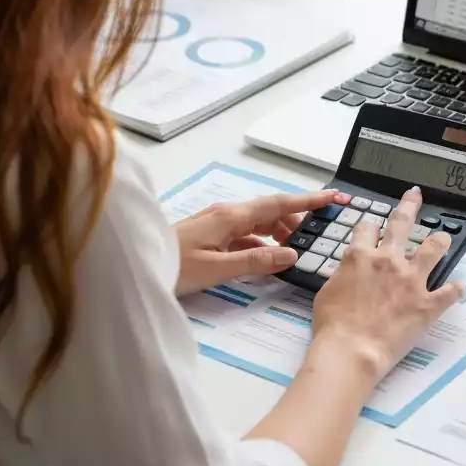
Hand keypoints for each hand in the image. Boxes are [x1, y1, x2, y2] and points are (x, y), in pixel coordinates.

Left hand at [173, 189, 349, 296]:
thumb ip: (254, 261)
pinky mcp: (210, 235)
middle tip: (318, 234)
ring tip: (295, 249)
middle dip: (297, 219)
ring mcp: (217, 224)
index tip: (333, 196)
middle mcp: (226, 214)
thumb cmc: (170, 266)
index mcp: (230, 217)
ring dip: (279, 233)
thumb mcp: (216, 269)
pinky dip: (261, 243)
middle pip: (271, 211)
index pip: (278, 204)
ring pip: (259, 223)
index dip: (308, 200)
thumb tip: (290, 254)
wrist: (132, 266)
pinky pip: (245, 235)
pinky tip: (266, 258)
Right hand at [310, 187, 463, 383]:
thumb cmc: (332, 325)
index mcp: (360, 256)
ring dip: (440, 240)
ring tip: (444, 237)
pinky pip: (449, 292)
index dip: (370, 227)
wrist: (350, 351)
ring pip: (433, 248)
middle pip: (401, 223)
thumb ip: (342, 276)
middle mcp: (388, 261)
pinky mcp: (427, 304)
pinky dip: (455, 289)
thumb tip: (347, 273)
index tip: (372, 228)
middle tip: (414, 196)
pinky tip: (459, 287)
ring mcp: (411, 280)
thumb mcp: (327, 292)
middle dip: (408, 206)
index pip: (367, 228)